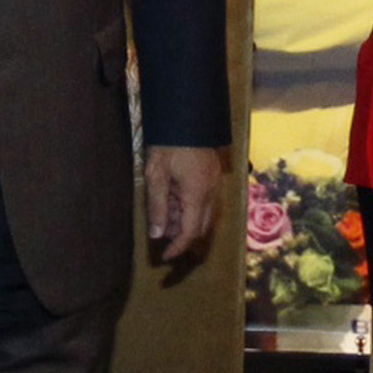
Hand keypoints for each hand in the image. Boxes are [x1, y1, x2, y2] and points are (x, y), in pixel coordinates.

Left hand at [144, 145, 224, 265]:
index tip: (165, 257)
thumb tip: (158, 235)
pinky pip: (207, 202)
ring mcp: (216, 184)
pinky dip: (192, 209)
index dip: (178, 248)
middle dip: (183, 237)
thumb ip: (157, 207)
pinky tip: (176, 201)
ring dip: (187, 222)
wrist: (187, 115)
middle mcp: (212, 192)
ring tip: (165, 216)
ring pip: (205, 215)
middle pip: (201, 227)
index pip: (191, 232)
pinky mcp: (215, 176)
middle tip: (163, 236)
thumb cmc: (169, 143)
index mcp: (197, 194)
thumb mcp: (156, 175)